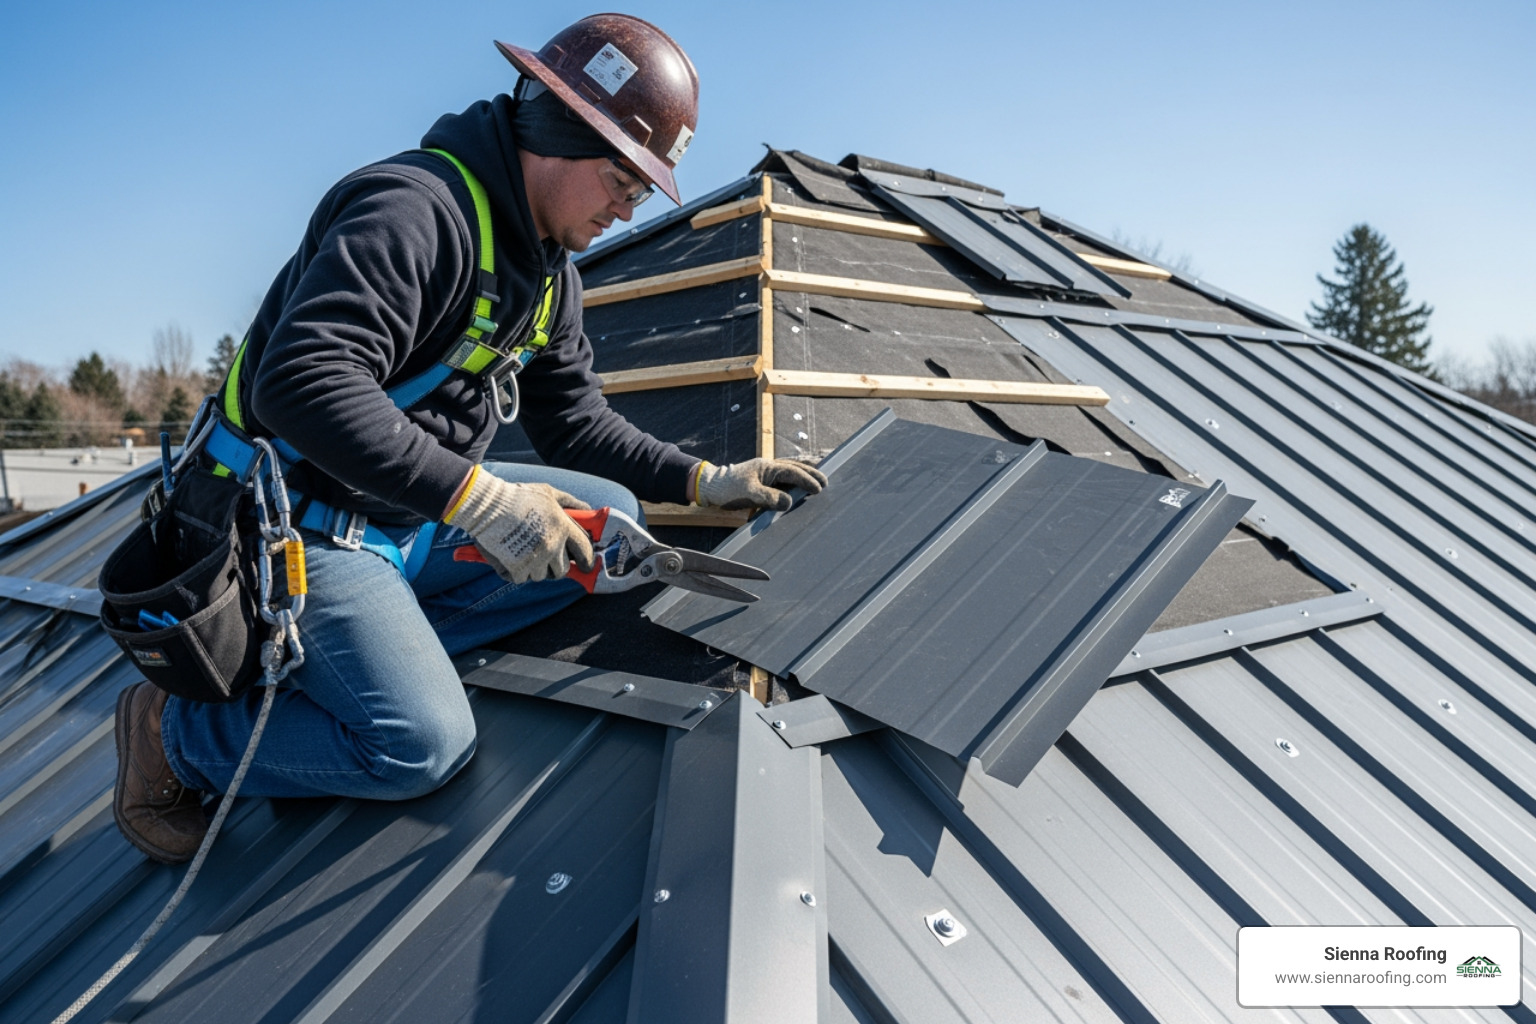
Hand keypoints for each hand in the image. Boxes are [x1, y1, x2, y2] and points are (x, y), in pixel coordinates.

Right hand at [446, 470, 595, 583]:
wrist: (486, 505)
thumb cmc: (518, 496)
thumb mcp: (549, 493)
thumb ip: (570, 502)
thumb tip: (588, 510)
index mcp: (563, 528)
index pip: (585, 551)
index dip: (587, 561)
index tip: (586, 566)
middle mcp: (552, 546)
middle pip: (562, 570)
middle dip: (556, 567)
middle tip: (545, 558)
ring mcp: (535, 560)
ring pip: (541, 576)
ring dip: (534, 568)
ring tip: (523, 551)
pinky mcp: (517, 570)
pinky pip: (522, 579)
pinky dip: (515, 572)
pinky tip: (509, 556)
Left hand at [694, 458, 828, 511]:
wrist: (710, 487)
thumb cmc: (727, 488)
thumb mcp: (748, 493)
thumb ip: (769, 497)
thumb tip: (789, 502)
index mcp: (767, 467)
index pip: (792, 472)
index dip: (807, 480)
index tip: (819, 488)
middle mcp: (769, 468)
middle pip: (795, 468)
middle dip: (811, 474)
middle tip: (826, 481)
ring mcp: (766, 474)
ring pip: (790, 471)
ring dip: (805, 474)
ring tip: (819, 478)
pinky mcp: (762, 482)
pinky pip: (783, 480)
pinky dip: (794, 481)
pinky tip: (798, 486)